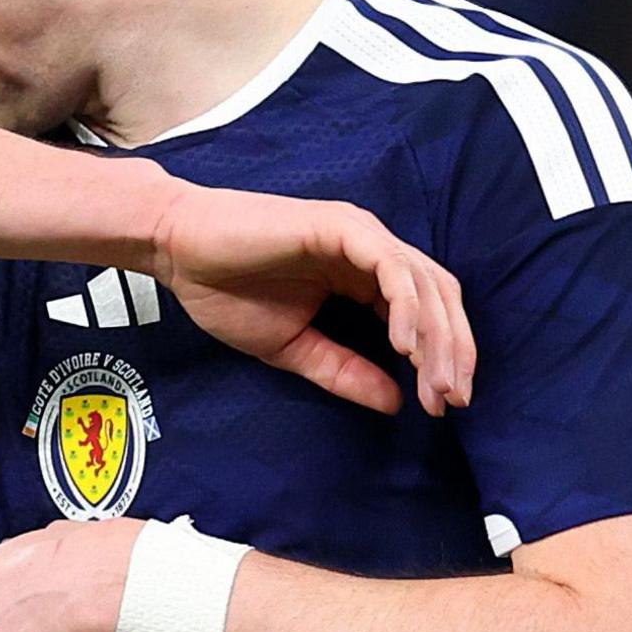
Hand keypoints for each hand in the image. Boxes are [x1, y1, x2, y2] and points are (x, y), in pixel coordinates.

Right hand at [150, 185, 473, 416]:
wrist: (179, 253)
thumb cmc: (229, 292)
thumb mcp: (295, 349)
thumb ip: (344, 371)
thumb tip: (396, 404)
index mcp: (365, 277)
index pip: (427, 314)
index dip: (443, 358)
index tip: (444, 406)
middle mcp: (373, 252)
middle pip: (439, 296)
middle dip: (452, 351)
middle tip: (451, 401)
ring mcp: (360, 234)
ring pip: (424, 281)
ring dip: (437, 335)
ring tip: (435, 381)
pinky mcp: (339, 226)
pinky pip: (388, 265)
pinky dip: (405, 303)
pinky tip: (402, 344)